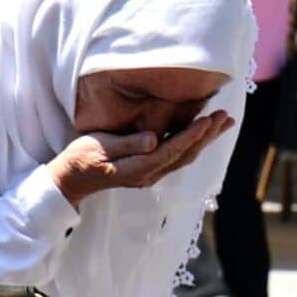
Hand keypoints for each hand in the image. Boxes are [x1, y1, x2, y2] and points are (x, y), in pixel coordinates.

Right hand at [47, 111, 234, 206]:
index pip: (172, 150)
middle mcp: (149, 174)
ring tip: (221, 124)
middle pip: (185, 155)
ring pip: (184, 157)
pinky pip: (176, 158)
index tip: (208, 120)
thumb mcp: (100, 147)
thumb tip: (154, 139)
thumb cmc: (81, 159)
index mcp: (138, 168)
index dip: (192, 135)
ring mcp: (150, 175)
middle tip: (225, 117)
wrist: (71, 179)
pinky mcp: (147, 171)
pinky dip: (192, 144)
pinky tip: (200, 135)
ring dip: (204, 140)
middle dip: (207, 136)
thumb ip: (128, 143)